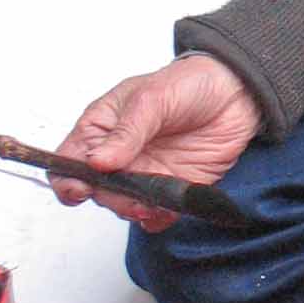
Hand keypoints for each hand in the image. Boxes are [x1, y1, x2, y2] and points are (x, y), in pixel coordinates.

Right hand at [51, 54, 263, 230]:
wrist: (235, 91)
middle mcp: (119, 155)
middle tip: (129, 193)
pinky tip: (165, 211)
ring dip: (133, 209)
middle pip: (96, 190)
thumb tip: (98, 161)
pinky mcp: (172, 187)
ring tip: (150, 203)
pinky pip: (157, 213)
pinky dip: (158, 218)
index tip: (81, 186)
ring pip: (124, 205)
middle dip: (108, 197)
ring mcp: (144, 173)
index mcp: (102, 128)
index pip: (69, 160)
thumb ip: (126, 133)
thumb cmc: (188, 83)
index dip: (67, 178)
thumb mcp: (152, 99)